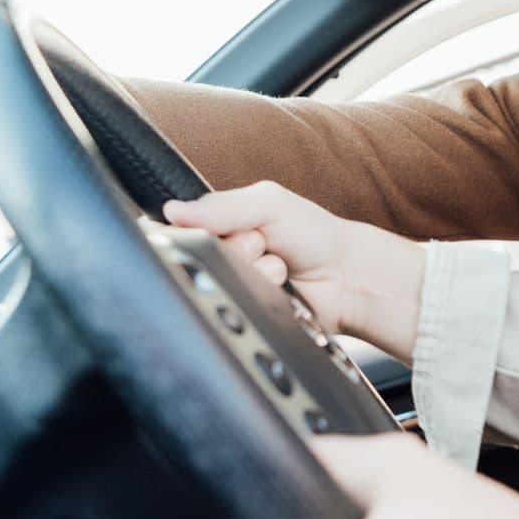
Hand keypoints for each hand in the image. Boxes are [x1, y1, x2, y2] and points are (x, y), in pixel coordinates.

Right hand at [164, 181, 426, 358]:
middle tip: (265, 245)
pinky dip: (263, 295)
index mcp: (219, 224)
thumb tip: (172, 210)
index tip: (242, 227)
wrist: (347, 277)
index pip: (186, 227)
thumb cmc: (312, 233)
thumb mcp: (270, 203)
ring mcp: (233, 285)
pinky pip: (238, 308)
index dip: (212, 228)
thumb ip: (223, 205)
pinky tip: (282, 289)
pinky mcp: (246, 314)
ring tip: (279, 268)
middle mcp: (221, 256)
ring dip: (256, 273)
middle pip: (202, 257)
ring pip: (221, 283)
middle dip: (241, 249)